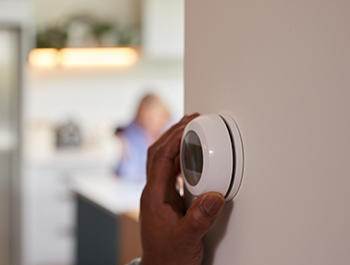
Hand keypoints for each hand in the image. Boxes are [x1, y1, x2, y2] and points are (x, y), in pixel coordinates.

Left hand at [139, 114, 225, 264]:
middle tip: (191, 119)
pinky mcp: (166, 202)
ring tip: (193, 130)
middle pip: (158, 154)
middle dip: (173, 133)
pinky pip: (172, 174)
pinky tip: (193, 158)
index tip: (189, 124)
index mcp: (154, 197)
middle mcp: (153, 193)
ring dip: (176, 144)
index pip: (160, 158)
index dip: (174, 138)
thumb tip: (215, 195)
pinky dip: (181, 160)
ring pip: (163, 162)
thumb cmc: (169, 257)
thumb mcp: (188, 238)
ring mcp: (159, 197)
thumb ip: (201, 217)